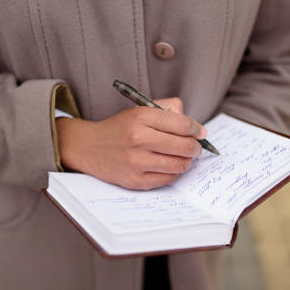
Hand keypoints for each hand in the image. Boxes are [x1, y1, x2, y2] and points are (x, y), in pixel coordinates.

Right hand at [56, 97, 206, 189]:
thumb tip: (194, 126)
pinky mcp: (135, 180)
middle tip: (196, 147)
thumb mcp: (139, 110)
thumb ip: (167, 109)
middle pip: (184, 146)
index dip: (196, 129)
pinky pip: (168, 179)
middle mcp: (139, 139)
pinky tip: (170, 166)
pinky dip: (174, 173)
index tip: (200, 132)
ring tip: (184, 157)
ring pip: (179, 165)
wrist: (89, 147)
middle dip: (196, 147)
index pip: (182, 124)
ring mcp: (137, 162)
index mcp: (141, 117)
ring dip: (187, 161)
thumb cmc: (119, 128)